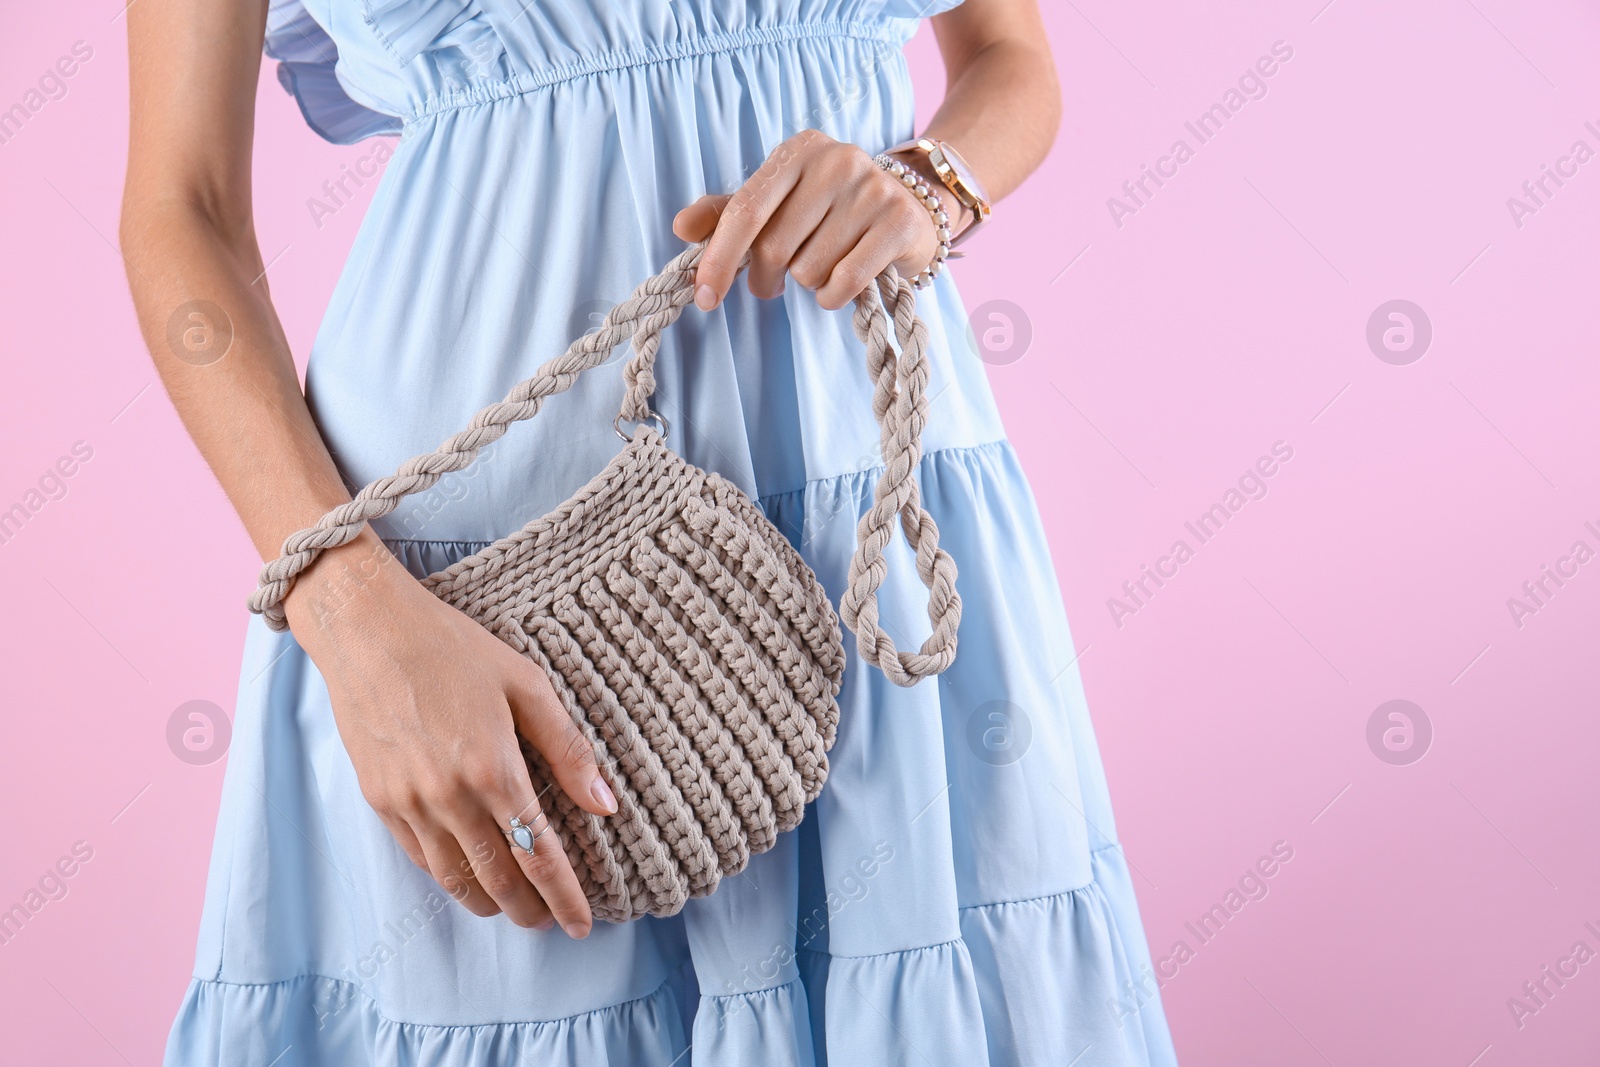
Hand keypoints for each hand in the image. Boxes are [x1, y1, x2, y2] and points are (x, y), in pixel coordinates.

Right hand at [283, 530, 617, 936]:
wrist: (366, 630)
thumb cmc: (453, 648)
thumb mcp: (526, 684)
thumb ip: (568, 747)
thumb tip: (605, 804)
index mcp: (494, 769)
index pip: (540, 853)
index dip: (564, 895)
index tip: (583, 923)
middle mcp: (450, 796)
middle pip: (499, 877)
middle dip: (530, 909)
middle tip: (552, 922)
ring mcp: (409, 802)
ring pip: (456, 877)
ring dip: (490, 902)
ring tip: (514, 909)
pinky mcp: (379, 799)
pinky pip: (420, 857)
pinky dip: (449, 878)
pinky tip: (467, 879)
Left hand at [673, 129, 941, 311]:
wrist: (912, 205)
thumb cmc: (831, 209)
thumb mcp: (779, 202)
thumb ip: (729, 213)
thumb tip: (681, 227)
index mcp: (799, 150)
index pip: (745, 210)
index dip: (719, 258)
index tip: (705, 297)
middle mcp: (837, 161)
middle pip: (774, 247)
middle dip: (766, 279)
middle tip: (775, 284)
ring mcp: (872, 190)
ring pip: (809, 270)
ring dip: (808, 284)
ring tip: (824, 266)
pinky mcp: (898, 223)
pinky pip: (843, 283)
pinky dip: (834, 297)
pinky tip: (842, 284)